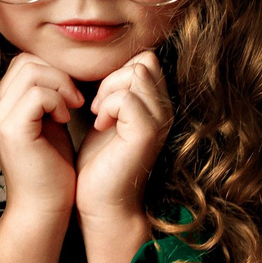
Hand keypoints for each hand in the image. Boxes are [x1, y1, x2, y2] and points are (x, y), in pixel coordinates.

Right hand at [0, 51, 80, 220]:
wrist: (44, 208)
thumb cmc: (53, 170)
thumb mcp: (50, 124)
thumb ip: (50, 97)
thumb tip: (63, 72)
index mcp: (1, 106)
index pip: (24, 62)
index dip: (53, 70)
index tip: (72, 96)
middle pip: (26, 61)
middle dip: (58, 74)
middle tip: (76, 101)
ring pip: (31, 70)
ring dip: (60, 86)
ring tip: (72, 110)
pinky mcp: (11, 130)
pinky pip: (37, 93)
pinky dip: (57, 101)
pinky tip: (65, 120)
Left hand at [76, 51, 172, 222]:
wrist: (102, 203)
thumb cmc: (99, 164)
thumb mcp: (106, 118)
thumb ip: (111, 91)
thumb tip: (97, 64)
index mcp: (156, 104)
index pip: (146, 60)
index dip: (117, 71)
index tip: (98, 100)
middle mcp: (165, 110)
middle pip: (145, 60)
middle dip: (113, 76)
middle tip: (96, 106)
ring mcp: (160, 120)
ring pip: (137, 72)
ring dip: (109, 90)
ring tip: (98, 115)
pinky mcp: (148, 132)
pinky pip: (127, 96)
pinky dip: (107, 106)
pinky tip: (99, 127)